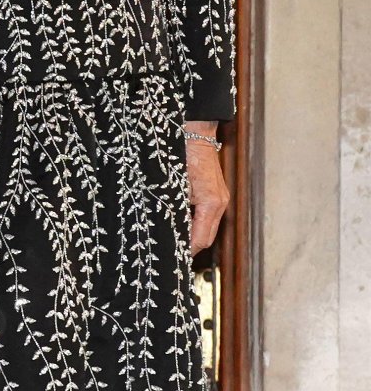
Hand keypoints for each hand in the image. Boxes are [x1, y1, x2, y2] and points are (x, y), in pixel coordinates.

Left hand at [184, 123, 228, 254]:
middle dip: (190, 247)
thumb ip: (174, 210)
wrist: (194, 133)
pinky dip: (196, 223)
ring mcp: (221, 198)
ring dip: (193, 235)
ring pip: (208, 228)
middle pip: (207, 238)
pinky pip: (208, 216)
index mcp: (211, 203)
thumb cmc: (182, 156)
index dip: (186, 251)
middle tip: (171, 252)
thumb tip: (170, 232)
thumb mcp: (174, 186)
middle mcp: (220, 203)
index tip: (172, 257)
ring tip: (174, 240)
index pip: (200, 240)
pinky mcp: (217, 193)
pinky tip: (181, 222)